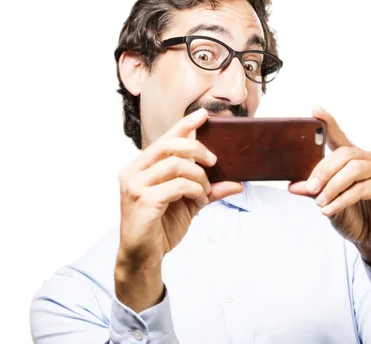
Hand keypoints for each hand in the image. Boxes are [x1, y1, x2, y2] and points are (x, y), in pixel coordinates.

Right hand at [115, 108, 242, 311]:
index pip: (164, 138)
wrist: (144, 257)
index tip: (204, 114)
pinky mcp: (142, 200)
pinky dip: (195, 191)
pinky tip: (198, 202)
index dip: (184, 124)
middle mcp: (134, 171)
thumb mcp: (188, 204)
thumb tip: (236, 183)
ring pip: (176, 164)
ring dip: (198, 176)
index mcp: (142, 167)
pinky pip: (177, 185)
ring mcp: (135, 185)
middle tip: (214, 162)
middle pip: (169, 145)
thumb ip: (208, 190)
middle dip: (197, 149)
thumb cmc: (160, 228)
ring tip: (204, 191)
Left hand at [289, 106, 370, 269]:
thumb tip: (292, 185)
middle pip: (344, 153)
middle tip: (310, 188)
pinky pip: (362, 188)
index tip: (314, 110)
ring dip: (333, 187)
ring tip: (320, 203)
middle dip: (323, 170)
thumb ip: (312, 190)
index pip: (338, 135)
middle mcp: (369, 159)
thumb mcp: (327, 201)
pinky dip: (342, 199)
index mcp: (352, 158)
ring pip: (353, 169)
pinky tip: (329, 210)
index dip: (328, 122)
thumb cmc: (352, 215)